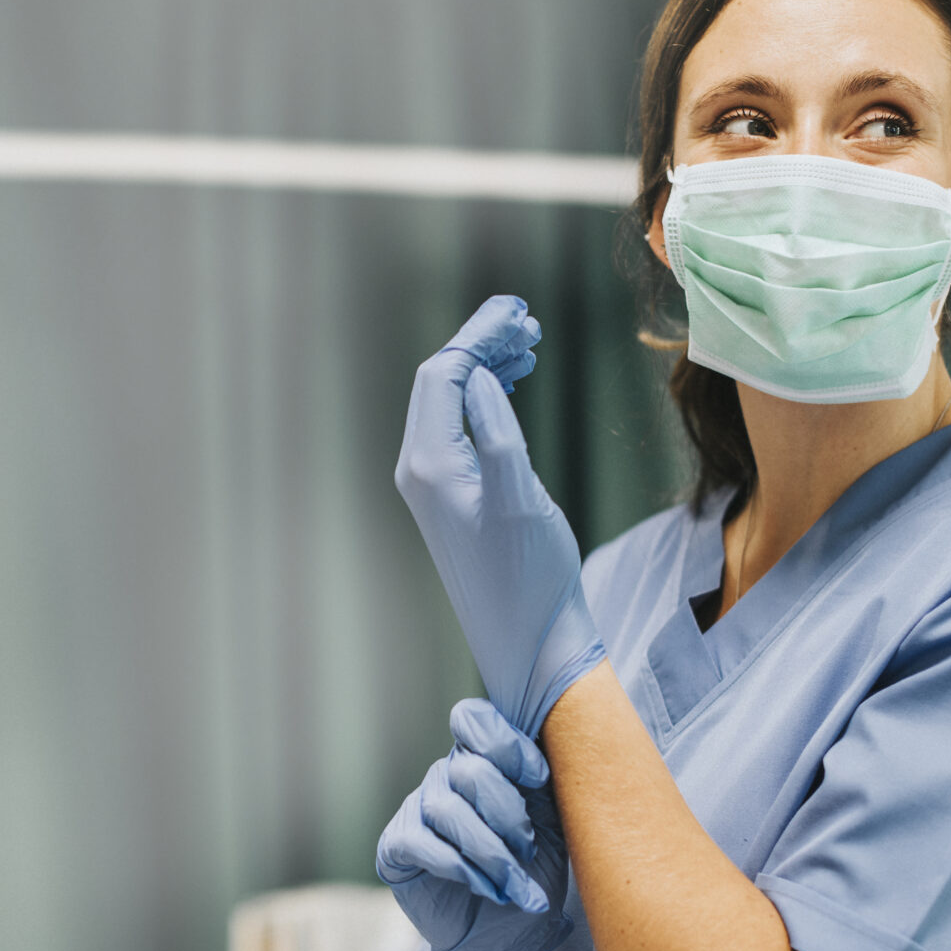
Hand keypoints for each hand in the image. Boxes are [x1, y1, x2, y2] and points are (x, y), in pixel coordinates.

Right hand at [377, 699, 572, 950]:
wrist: (510, 935)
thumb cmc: (533, 873)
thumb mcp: (552, 822)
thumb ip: (545, 782)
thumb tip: (556, 749)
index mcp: (482, 761)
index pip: (475, 720)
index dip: (506, 744)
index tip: (539, 779)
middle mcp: (445, 777)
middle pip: (468, 770)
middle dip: (507, 814)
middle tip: (528, 850)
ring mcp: (417, 810)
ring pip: (447, 810)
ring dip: (491, 852)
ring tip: (515, 885)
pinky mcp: (396, 847)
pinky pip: (421, 843)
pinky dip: (461, 868)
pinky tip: (487, 889)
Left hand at [394, 296, 605, 738]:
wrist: (528, 640)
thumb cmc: (530, 578)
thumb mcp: (521, 501)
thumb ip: (498, 435)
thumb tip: (480, 380)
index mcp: (430, 466)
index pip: (442, 375)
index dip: (478, 335)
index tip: (519, 311)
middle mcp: (420, 471)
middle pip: (441, 381)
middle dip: (482, 343)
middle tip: (529, 322)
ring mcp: (432, 484)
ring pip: (450, 402)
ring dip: (486, 367)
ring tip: (530, 346)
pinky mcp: (451, 497)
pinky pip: (459, 427)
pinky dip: (486, 397)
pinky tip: (514, 386)